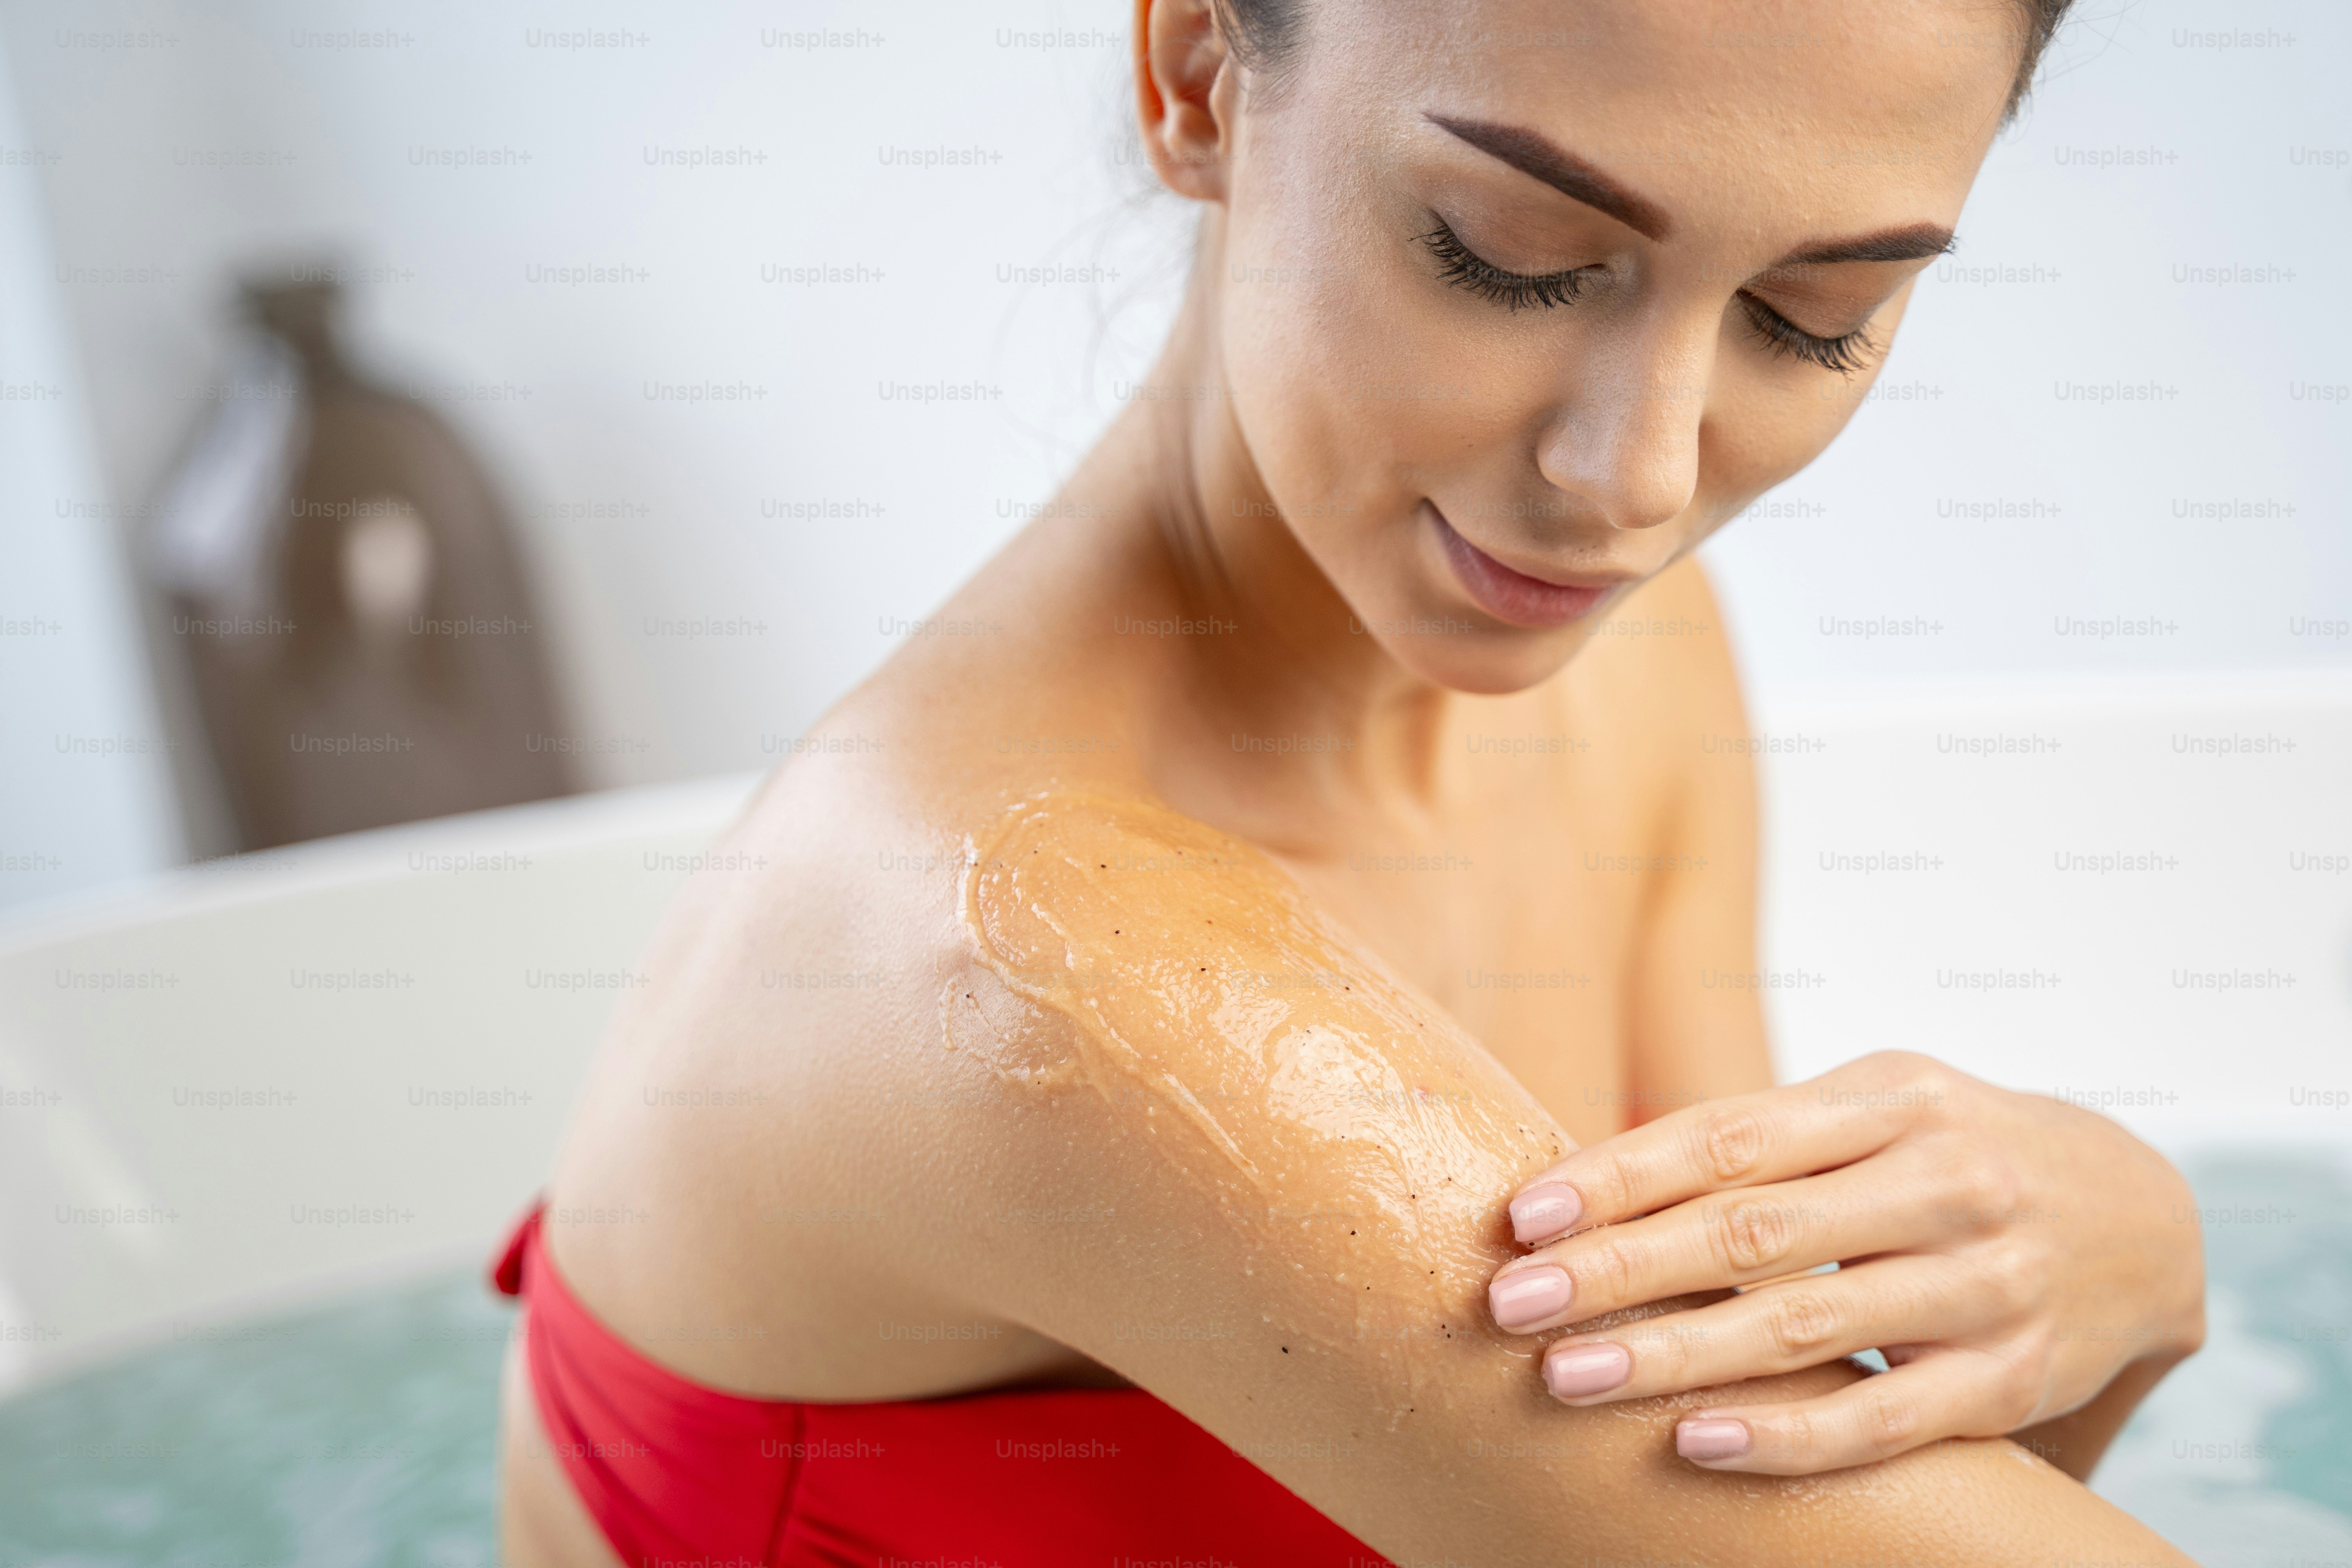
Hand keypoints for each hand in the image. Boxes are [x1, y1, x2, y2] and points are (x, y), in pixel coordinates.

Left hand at [1483, 1051, 2206, 1474]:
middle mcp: (1942, 1180)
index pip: (1725, 1135)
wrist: (2147, 1214)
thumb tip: (1599, 1181)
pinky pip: (1883, 1415)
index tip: (1523, 1215)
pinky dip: (1785, 1433)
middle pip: (1749, 1230)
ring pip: (1805, 1325)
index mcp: (1891, 1097)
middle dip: (1618, 1269)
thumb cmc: (1956, 1151)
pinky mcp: (2011, 1376)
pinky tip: (1696, 1441)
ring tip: (1567, 1375)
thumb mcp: (1875, 1108)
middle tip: (1511, 1301)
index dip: (1616, 1176)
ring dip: (1674, 1354)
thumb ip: (1762, 1139)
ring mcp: (1981, 1282)